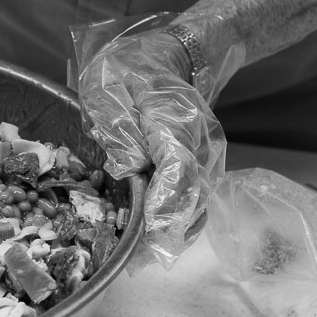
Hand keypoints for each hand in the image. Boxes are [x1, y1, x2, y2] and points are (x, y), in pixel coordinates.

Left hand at [74, 22, 228, 267]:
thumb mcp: (109, 87)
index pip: (178, 171)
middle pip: (192, 198)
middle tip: (130, 263)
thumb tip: (129, 168)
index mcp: (176, 121)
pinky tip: (150, 241)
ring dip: (170, 236)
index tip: (148, 236)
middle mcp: (201, 144)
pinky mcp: (203, 166)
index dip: (164, 206)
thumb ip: (118, 126)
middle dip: (163, 235)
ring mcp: (207, 156)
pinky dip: (176, 225)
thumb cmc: (131, 68)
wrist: (171, 53)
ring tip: (136, 260)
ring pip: (197, 206)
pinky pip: (194, 202)